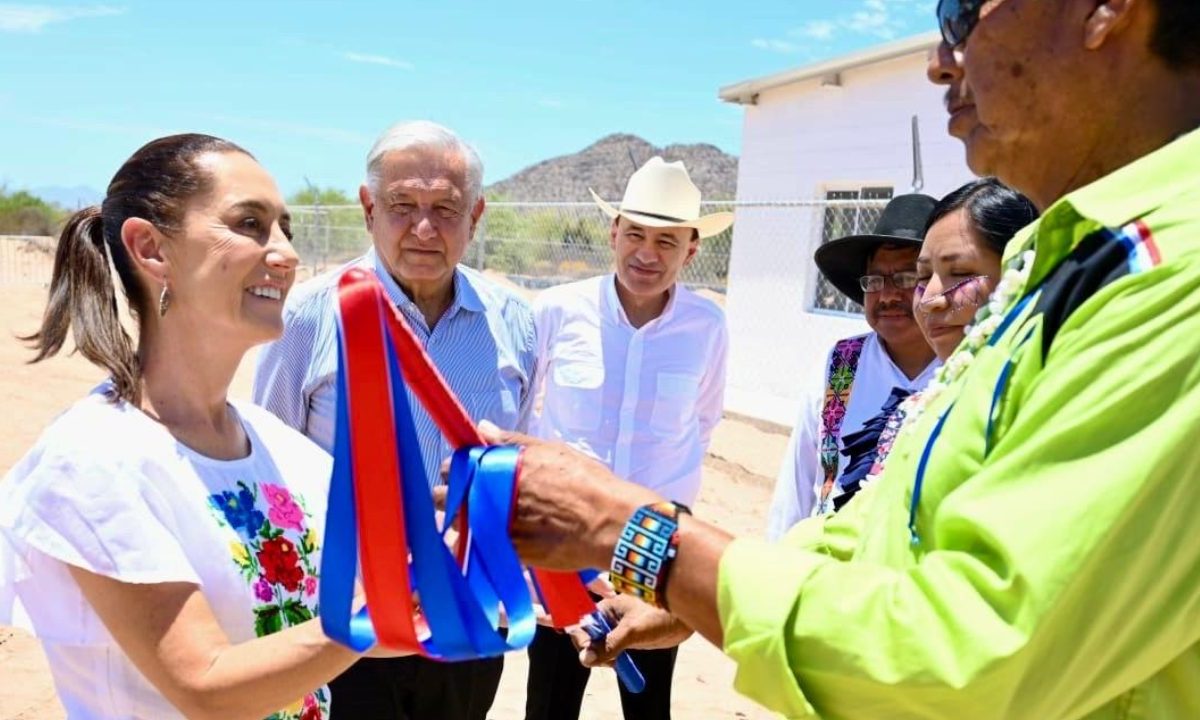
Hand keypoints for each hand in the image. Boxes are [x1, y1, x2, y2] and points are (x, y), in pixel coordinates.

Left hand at [435, 421, 660, 570]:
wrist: (609, 524)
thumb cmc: (586, 482)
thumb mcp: (552, 452)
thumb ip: (513, 441)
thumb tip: (482, 428)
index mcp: (500, 468)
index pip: (457, 467)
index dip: (459, 470)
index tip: (465, 473)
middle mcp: (493, 498)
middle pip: (447, 497)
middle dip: (451, 496)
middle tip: (467, 497)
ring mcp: (497, 528)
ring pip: (458, 526)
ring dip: (461, 522)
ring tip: (478, 519)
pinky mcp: (506, 553)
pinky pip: (477, 549)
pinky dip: (477, 544)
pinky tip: (489, 539)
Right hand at [567, 594, 693, 667]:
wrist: (684, 620)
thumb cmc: (659, 616)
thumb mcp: (632, 632)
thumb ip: (609, 645)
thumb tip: (585, 659)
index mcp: (605, 608)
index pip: (582, 625)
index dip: (582, 641)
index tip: (590, 656)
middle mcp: (608, 617)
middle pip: (587, 637)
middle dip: (592, 652)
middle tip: (608, 662)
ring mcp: (616, 628)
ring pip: (598, 646)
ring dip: (602, 658)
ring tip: (616, 664)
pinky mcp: (626, 638)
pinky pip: (610, 650)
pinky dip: (611, 659)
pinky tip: (618, 664)